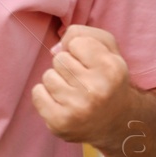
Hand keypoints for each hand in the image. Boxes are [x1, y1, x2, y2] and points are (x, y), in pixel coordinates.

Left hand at [30, 24, 147, 148]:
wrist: (117, 122)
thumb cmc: (109, 79)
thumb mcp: (109, 50)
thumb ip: (84, 34)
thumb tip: (55, 48)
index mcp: (111, 69)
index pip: (75, 42)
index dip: (80, 50)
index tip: (91, 64)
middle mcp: (96, 90)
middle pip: (59, 59)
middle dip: (68, 67)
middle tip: (84, 82)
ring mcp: (77, 108)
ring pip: (48, 76)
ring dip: (57, 81)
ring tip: (75, 93)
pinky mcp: (60, 122)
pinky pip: (37, 93)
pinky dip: (45, 95)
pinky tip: (63, 103)